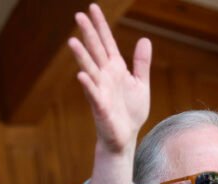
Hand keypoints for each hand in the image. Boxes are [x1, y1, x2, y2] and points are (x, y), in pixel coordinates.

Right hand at [68, 3, 151, 154]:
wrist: (125, 137)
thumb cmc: (130, 112)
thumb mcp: (141, 83)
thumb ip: (141, 63)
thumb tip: (145, 39)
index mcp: (115, 68)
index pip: (107, 42)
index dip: (100, 25)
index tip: (93, 8)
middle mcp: (105, 76)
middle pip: (95, 50)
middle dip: (88, 33)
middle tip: (78, 15)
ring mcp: (101, 90)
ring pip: (90, 69)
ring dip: (81, 56)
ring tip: (72, 41)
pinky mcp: (100, 107)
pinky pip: (93, 94)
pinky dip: (88, 85)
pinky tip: (81, 76)